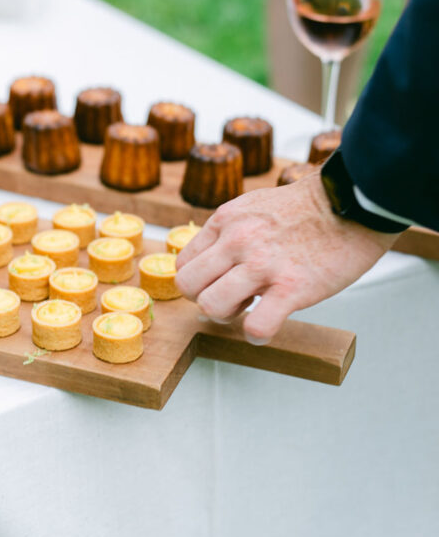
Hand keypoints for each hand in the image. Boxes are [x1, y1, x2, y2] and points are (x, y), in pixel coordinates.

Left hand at [175, 173, 397, 343]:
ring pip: (212, 307)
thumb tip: (214, 258)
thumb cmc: (307, 208)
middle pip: (189, 287)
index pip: (184, 264)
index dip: (200, 280)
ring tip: (253, 307)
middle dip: (207, 299)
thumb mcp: (252, 207)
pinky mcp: (292, 288)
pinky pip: (257, 326)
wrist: (352, 203)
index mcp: (225, 222)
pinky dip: (258, 333)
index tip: (220, 282)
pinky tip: (270, 323)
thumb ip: (229, 231)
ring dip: (229, 316)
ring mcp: (262, 265)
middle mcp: (237, 241)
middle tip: (233, 298)